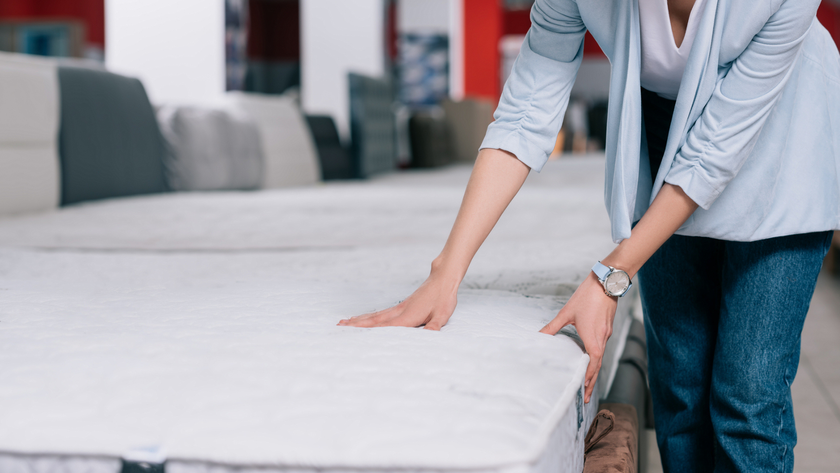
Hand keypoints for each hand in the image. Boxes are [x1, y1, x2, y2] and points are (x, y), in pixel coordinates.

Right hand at [337, 270, 458, 329]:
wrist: (443, 279)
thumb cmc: (443, 299)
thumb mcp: (442, 315)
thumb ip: (434, 326)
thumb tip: (430, 336)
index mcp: (408, 316)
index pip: (385, 326)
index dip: (368, 330)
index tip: (352, 331)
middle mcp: (399, 311)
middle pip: (374, 319)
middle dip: (357, 324)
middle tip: (339, 326)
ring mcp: (399, 307)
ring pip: (375, 315)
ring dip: (359, 319)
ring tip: (344, 322)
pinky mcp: (401, 306)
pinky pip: (381, 312)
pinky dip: (369, 315)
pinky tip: (364, 317)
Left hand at [539, 272, 616, 402]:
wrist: (607, 282)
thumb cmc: (588, 297)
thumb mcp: (566, 313)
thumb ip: (552, 327)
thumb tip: (538, 336)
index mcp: (593, 338)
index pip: (593, 365)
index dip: (589, 380)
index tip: (585, 393)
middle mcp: (602, 338)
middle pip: (597, 365)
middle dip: (591, 380)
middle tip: (586, 395)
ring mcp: (606, 332)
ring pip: (600, 355)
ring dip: (593, 369)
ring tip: (586, 380)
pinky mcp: (606, 326)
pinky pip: (601, 345)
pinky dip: (595, 356)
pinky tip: (588, 356)